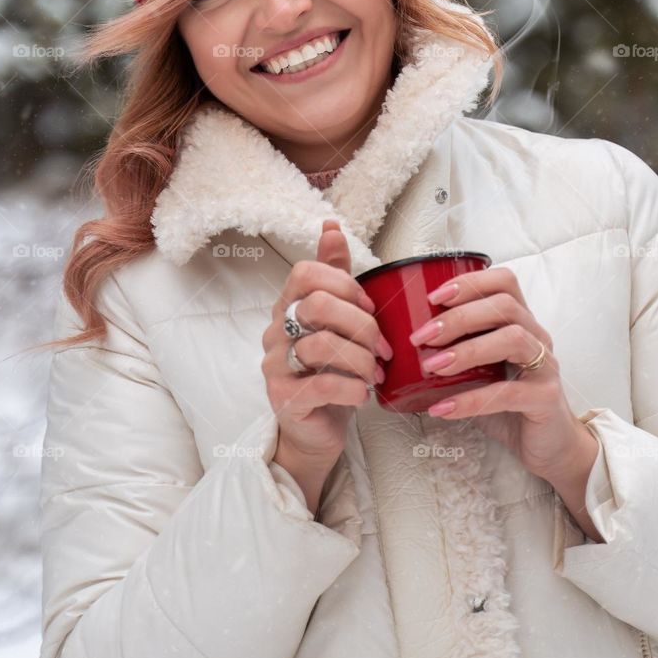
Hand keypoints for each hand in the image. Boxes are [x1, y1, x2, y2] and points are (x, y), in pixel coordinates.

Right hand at [262, 218, 392, 470]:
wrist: (313, 431)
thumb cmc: (328, 371)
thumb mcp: (335, 321)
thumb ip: (333, 275)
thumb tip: (331, 226)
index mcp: (287, 307)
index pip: (306, 272)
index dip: (345, 284)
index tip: (369, 306)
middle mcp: (275, 332)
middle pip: (318, 305)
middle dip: (363, 325)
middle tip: (383, 348)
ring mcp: (275, 366)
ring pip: (323, 345)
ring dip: (362, 360)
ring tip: (375, 374)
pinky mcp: (284, 399)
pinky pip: (323, 384)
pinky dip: (354, 388)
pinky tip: (364, 394)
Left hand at [408, 265, 590, 482]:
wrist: (548, 445)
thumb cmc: (508, 404)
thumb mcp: (480, 371)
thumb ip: (456, 353)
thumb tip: (405, 347)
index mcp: (521, 322)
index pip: (505, 282)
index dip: (470, 282)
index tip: (433, 297)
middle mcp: (537, 337)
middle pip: (504, 306)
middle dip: (458, 317)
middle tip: (421, 337)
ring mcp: (546, 366)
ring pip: (513, 339)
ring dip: (467, 350)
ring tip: (432, 367)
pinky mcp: (546, 398)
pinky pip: (509, 393)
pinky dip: (471, 400)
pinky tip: (443, 408)